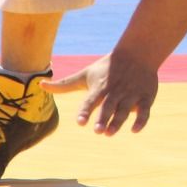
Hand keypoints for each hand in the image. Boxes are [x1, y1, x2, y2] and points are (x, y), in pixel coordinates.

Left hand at [43, 50, 158, 135]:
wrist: (138, 53)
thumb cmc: (107, 67)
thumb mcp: (85, 74)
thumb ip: (64, 85)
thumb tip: (40, 85)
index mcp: (100, 87)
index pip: (91, 101)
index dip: (86, 111)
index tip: (80, 122)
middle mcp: (115, 91)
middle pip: (108, 107)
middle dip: (103, 118)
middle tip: (98, 131)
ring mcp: (131, 94)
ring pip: (125, 110)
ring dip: (118, 121)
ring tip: (109, 133)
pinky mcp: (146, 97)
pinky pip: (144, 110)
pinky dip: (141, 120)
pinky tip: (134, 130)